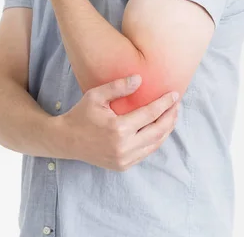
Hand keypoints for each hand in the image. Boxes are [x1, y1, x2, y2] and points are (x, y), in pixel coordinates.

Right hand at [57, 75, 180, 171]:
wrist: (66, 141)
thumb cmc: (80, 115)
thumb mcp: (96, 96)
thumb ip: (118, 87)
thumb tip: (140, 79)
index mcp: (118, 129)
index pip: (150, 115)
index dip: (164, 104)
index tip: (174, 95)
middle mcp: (124, 147)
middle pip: (158, 131)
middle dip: (171, 117)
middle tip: (177, 105)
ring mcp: (124, 159)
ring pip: (154, 144)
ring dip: (166, 129)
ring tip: (172, 115)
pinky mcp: (123, 165)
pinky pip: (146, 152)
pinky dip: (155, 140)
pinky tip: (159, 129)